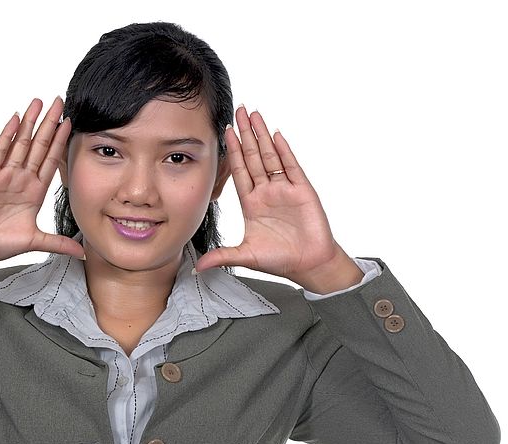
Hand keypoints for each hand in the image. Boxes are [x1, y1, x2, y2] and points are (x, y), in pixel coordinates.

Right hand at [0, 96, 83, 275]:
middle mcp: (21, 179)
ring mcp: (5, 175)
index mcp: (34, 192)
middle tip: (61, 102)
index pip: (51, 161)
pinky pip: (0, 150)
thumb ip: (58, 243)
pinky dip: (9, 135)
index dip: (61, 143)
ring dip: (31, 122)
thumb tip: (82, 253)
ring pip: (21, 143)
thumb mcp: (35, 241)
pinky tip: (17, 119)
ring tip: (40, 102)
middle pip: (39, 146)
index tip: (72, 124)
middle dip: (50, 124)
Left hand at [193, 105, 358, 289]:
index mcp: (252, 204)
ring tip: (254, 114)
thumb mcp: (246, 256)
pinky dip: (284, 151)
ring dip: (262, 135)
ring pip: (270, 156)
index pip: (239, 171)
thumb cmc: (280, 260)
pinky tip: (276, 135)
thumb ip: (222, 256)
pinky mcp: (302, 191)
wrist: (309, 265)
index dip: (232, 151)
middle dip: (245, 134)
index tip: (224, 132)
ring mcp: (285, 189)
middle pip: (253, 157)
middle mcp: (267, 192)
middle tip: (238, 111)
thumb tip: (197, 268)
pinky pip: (291, 167)